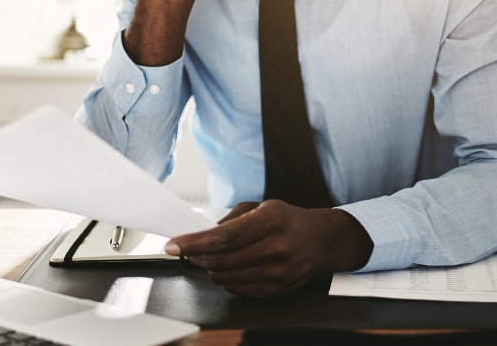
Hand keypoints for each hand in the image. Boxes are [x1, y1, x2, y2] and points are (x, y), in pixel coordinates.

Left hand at [165, 200, 373, 297]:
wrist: (323, 241)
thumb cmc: (289, 220)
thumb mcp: (263, 206)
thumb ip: (232, 219)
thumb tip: (202, 234)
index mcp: (271, 220)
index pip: (224, 237)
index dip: (194, 243)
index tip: (173, 245)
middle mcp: (277, 247)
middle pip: (222, 260)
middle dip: (196, 257)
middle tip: (185, 251)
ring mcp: (279, 272)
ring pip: (228, 277)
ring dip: (210, 269)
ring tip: (208, 259)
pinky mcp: (278, 289)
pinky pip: (240, 289)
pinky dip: (226, 280)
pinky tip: (228, 269)